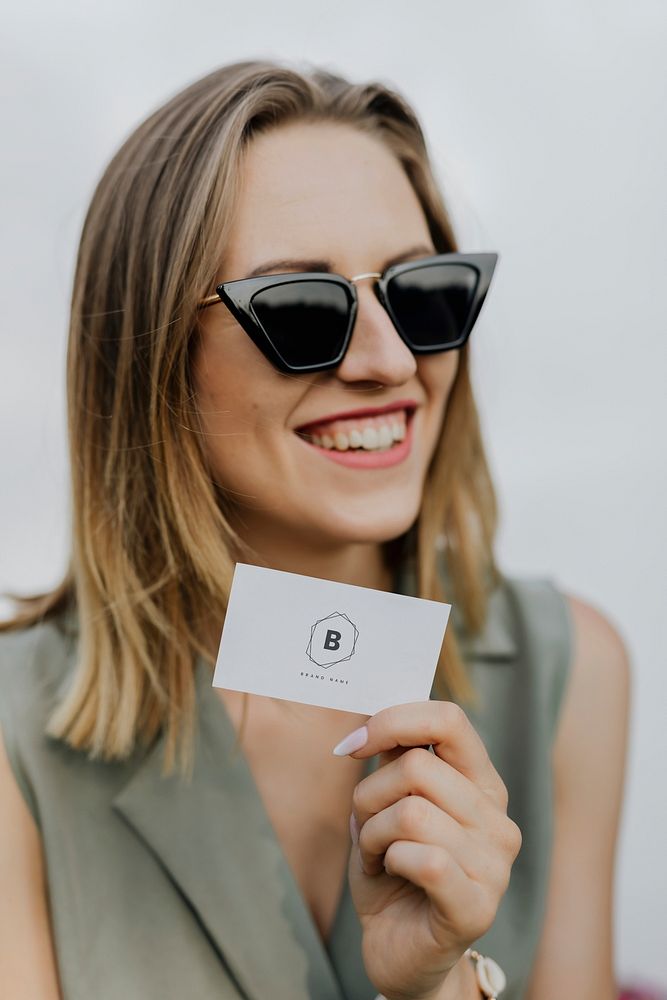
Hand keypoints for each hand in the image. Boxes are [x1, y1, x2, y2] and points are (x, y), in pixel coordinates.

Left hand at [333, 701, 521, 999]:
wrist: (399, 951)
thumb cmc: (394, 872)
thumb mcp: (388, 805)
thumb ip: (394, 759)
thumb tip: (374, 714)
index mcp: (481, 784)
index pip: (449, 720)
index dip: (394, 721)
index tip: (354, 744)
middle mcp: (497, 818)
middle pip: (417, 766)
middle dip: (370, 794)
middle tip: (365, 824)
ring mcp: (495, 864)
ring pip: (411, 813)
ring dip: (373, 833)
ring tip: (377, 855)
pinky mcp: (478, 906)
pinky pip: (423, 858)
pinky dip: (388, 861)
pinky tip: (391, 875)